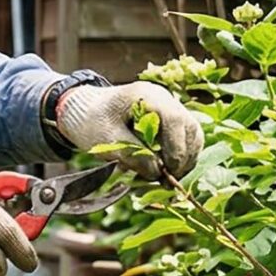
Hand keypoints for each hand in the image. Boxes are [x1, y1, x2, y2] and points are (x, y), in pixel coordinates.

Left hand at [58, 83, 202, 179]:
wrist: (83, 110)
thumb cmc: (92, 121)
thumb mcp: (107, 139)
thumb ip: (133, 154)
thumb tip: (158, 172)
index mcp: (148, 96)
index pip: (176, 121)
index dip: (176, 150)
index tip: (167, 172)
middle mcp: (164, 98)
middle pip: (190, 129)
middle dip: (183, 158)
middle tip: (168, 180)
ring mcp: (168, 108)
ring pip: (192, 135)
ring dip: (184, 159)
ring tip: (167, 177)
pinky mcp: (168, 120)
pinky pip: (185, 138)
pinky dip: (180, 155)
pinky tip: (166, 169)